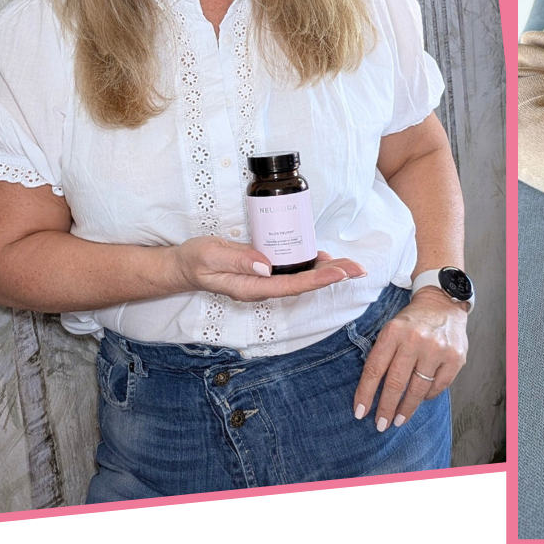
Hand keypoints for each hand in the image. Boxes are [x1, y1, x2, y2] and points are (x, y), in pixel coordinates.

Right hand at [167, 238, 363, 300]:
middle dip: (333, 276)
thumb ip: (236, 261)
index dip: (318, 279)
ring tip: (352, 265)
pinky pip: (293, 271)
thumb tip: (266, 265)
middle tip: (359, 268)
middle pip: (304, 284)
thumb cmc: (195, 260)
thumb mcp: (209, 256)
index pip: (291, 285)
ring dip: (327, 272)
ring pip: (302, 278)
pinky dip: (312, 265)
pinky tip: (325, 258)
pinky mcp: (265, 272)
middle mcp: (262, 288)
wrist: (184, 266)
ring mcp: (264, 281)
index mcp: (251, 287)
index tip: (341, 272)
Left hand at [352, 285, 468, 430]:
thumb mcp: (391, 331)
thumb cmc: (412, 322)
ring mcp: (438, 349)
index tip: (360, 413)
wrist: (443, 304)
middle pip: (395, 383)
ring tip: (398, 419)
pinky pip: (438, 386)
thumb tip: (371, 393)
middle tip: (380, 425)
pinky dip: (428, 396)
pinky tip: (421, 398)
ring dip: (406, 408)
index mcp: (394, 333)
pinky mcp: (455, 357)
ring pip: (417, 389)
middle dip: (385, 408)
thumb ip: (382, 356)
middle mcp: (416, 340)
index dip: (365, 394)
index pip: (375, 370)